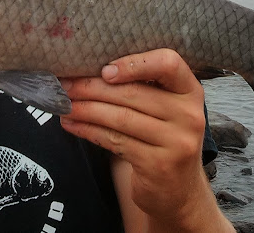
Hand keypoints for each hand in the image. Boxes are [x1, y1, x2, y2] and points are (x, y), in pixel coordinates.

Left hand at [60, 49, 229, 231]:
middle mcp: (189, 115)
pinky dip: (88, 130)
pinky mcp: (158, 165)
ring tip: (63, 104)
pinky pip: (115, 141)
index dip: (134, 63)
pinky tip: (72, 124)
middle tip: (65, 85)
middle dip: (92, 87)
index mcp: (190, 91)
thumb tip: (85, 71)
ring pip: (120, 117)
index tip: (105, 70)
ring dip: (85, 109)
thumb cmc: (162, 137)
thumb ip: (140, 87)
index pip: (168, 64)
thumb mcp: (164, 108)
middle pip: (133, 93)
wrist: (177, 189)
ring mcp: (177, 142)